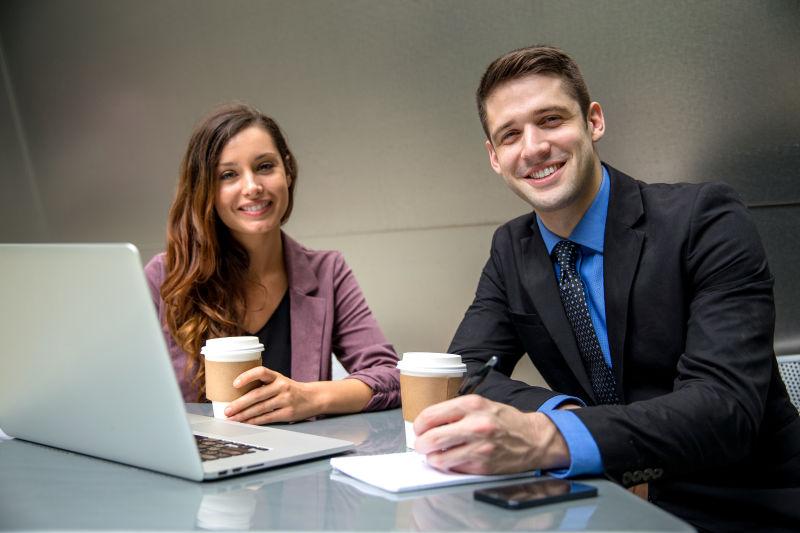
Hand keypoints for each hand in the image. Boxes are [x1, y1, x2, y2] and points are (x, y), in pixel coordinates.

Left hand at [224, 366, 319, 423]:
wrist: (314, 398)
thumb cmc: (291, 390)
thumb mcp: (280, 381)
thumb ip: (264, 385)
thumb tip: (238, 395)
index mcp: (278, 377)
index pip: (261, 372)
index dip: (247, 376)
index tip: (235, 384)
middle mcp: (282, 386)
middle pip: (257, 395)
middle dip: (239, 404)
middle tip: (227, 410)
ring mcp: (285, 400)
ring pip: (260, 409)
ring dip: (244, 415)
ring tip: (232, 419)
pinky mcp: (287, 413)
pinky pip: (267, 418)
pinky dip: (254, 421)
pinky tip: (246, 423)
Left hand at [413, 395, 569, 474]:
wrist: (533, 439)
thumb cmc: (504, 421)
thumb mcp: (480, 404)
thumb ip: (455, 412)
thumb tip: (428, 424)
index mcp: (471, 405)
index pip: (430, 416)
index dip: (419, 425)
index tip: (419, 429)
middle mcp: (475, 425)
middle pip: (431, 439)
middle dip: (421, 445)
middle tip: (422, 445)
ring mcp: (479, 447)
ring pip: (439, 459)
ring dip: (432, 458)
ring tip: (436, 454)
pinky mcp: (482, 466)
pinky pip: (454, 469)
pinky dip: (449, 466)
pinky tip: (454, 459)